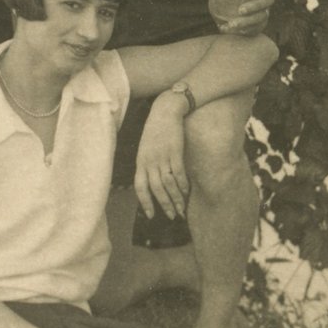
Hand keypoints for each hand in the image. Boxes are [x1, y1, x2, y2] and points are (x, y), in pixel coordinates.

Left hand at [133, 94, 190, 220]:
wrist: (165, 111)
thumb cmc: (156, 131)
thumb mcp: (146, 148)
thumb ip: (147, 164)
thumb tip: (152, 180)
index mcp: (141, 162)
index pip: (140, 187)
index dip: (145, 202)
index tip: (151, 215)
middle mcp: (150, 161)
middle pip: (156, 189)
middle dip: (164, 205)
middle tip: (172, 216)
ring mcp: (162, 157)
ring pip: (168, 184)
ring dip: (176, 199)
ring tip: (181, 209)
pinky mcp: (175, 152)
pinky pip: (178, 173)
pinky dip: (183, 185)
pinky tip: (186, 192)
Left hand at [206, 0, 274, 37]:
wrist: (222, 20)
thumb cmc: (222, 2)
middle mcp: (262, 0)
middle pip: (268, 1)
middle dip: (255, 5)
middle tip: (240, 10)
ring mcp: (262, 14)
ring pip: (261, 17)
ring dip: (247, 21)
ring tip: (232, 24)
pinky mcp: (259, 26)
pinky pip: (256, 29)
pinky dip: (245, 31)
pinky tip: (234, 31)